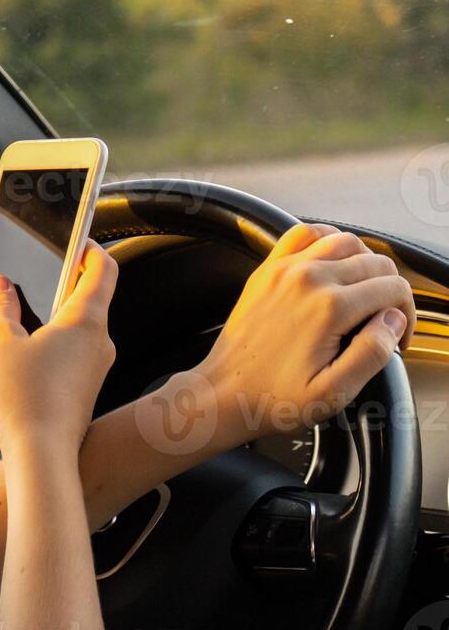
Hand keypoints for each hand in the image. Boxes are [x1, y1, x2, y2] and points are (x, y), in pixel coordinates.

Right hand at [0, 240, 118, 455]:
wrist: (43, 457)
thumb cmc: (27, 401)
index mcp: (85, 320)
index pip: (103, 269)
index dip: (89, 248)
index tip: (74, 241)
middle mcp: (99, 342)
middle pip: (88, 298)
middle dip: (59, 286)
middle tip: (31, 280)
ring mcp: (96, 367)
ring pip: (77, 329)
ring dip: (51, 320)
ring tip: (17, 323)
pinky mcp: (85, 389)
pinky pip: (72, 355)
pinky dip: (51, 347)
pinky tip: (23, 358)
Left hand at [197, 223, 413, 446]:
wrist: (223, 392)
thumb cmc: (274, 396)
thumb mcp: (334, 392)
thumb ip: (373, 353)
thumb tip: (393, 320)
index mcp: (329, 308)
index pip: (394, 288)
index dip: (406, 314)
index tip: (397, 338)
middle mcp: (308, 279)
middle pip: (376, 263)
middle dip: (390, 291)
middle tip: (382, 322)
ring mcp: (284, 269)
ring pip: (347, 241)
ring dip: (365, 263)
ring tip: (363, 295)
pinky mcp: (268, 269)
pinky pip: (305, 233)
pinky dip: (327, 240)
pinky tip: (333, 264)